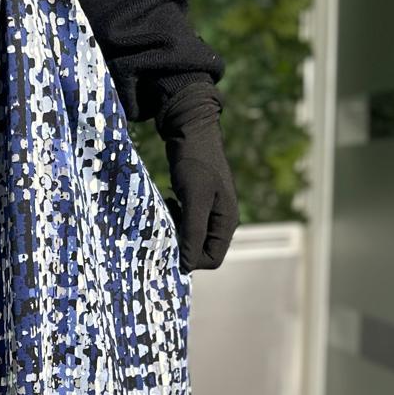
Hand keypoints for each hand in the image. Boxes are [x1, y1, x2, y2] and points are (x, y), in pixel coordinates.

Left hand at [154, 81, 238, 272]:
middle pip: (202, 250)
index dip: (190, 259)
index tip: (170, 243)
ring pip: (192, 237)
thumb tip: (187, 265)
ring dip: (177, 231)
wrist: (192, 129)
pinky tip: (169, 202)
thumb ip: (192, 231)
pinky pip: (187, 223)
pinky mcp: (199, 201)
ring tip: (168, 211)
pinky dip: (176, 219)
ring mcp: (211, 210)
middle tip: (166, 225)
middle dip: (182, 244)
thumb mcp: (193, 199)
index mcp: (227, 221)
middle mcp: (222, 219)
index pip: (212, 259)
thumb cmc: (194, 162)